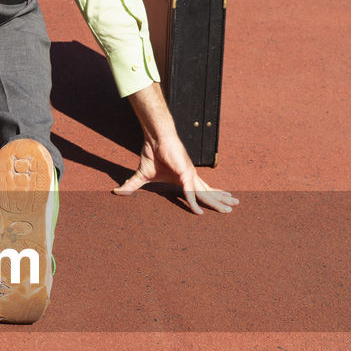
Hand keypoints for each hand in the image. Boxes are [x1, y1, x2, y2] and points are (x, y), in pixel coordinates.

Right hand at [113, 134, 238, 214]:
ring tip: (232, 208)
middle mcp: (191, 177)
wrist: (155, 137)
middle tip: (233, 207)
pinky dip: (194, 203)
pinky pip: (190, 192)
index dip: (208, 198)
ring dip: (218, 202)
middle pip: (208, 192)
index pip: (198, 191)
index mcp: (183, 178)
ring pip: (205, 193)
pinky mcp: (185, 174)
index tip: (216, 205)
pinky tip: (199, 213)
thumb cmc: (152, 152)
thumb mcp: (142, 175)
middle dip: (221, 200)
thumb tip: (116, 191)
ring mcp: (190, 176)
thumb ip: (132, 185)